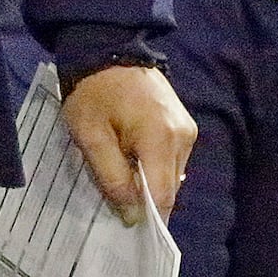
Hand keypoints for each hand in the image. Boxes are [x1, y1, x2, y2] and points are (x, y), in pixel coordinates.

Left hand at [61, 64, 195, 227]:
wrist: (108, 48)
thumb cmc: (93, 93)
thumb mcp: (90, 136)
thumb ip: (112, 176)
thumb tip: (131, 214)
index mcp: (161, 138)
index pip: (162, 195)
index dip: (147, 216)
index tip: (128, 228)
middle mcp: (183, 137)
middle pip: (169, 187)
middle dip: (145, 200)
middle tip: (118, 202)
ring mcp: (187, 130)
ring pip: (172, 175)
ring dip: (150, 182)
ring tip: (123, 177)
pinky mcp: (184, 124)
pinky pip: (172, 159)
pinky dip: (155, 167)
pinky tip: (133, 162)